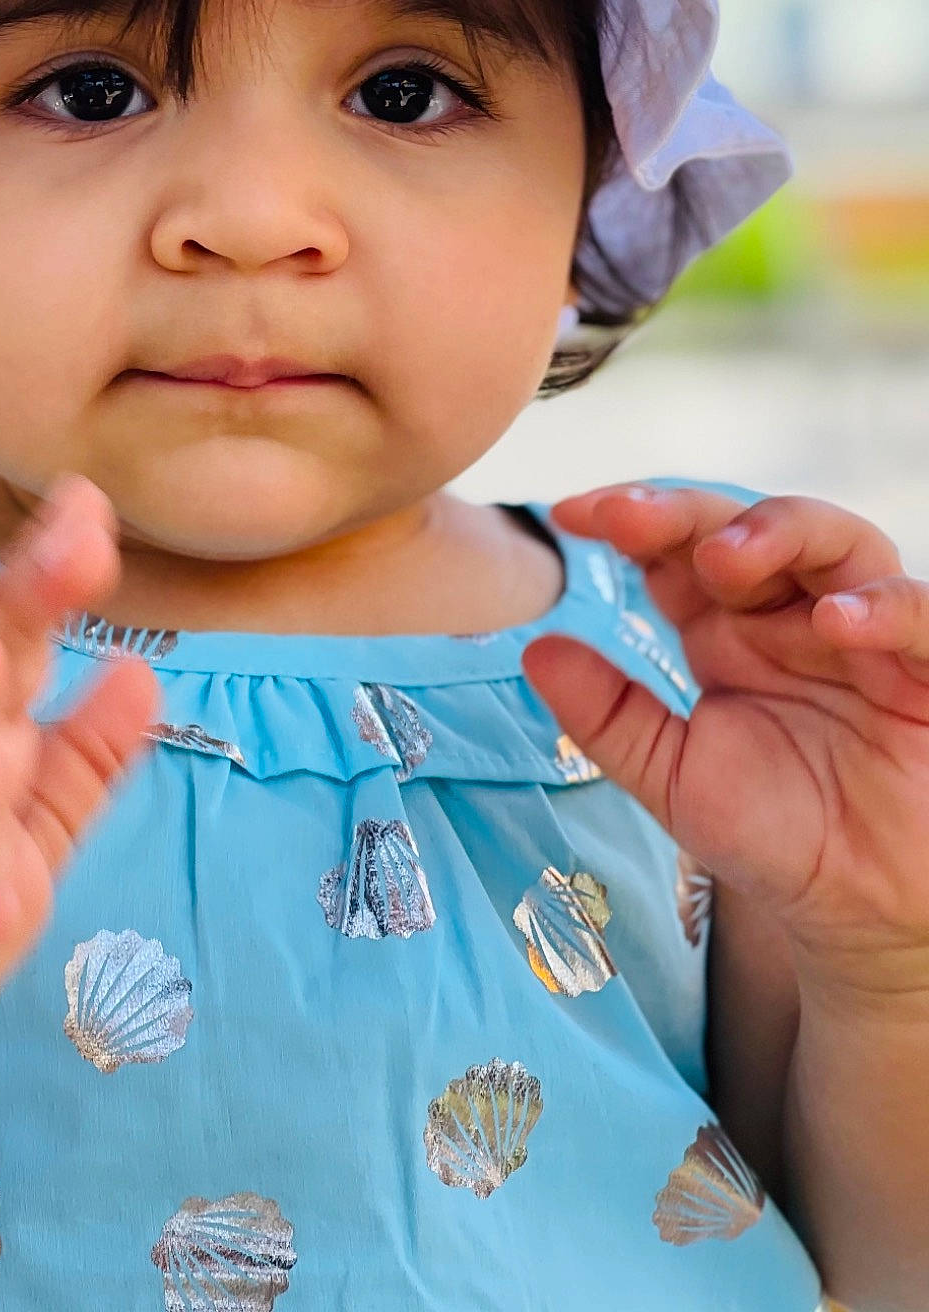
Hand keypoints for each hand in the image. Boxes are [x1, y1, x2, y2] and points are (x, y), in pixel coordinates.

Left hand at [522, 485, 928, 992]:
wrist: (856, 912)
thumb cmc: (774, 832)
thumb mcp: (674, 776)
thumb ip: (608, 715)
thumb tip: (535, 647)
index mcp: (726, 627)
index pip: (675, 548)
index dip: (627, 520)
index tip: (570, 516)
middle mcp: (790, 614)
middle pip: (745, 525)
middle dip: (686, 512)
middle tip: (630, 520)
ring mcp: (862, 636)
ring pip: (836, 542)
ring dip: (778, 533)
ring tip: (724, 557)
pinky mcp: (927, 671)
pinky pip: (917, 616)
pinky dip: (881, 607)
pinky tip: (834, 620)